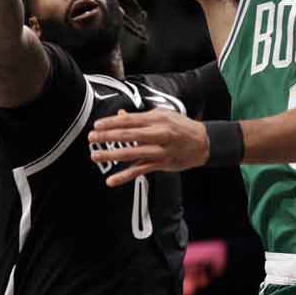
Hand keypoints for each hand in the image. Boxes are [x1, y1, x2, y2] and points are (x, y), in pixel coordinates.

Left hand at [88, 109, 209, 186]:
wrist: (204, 143)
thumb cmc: (181, 126)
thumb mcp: (163, 115)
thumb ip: (141, 117)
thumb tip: (120, 115)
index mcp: (157, 119)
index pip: (130, 120)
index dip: (112, 122)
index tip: (97, 125)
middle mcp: (159, 133)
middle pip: (130, 135)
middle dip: (109, 136)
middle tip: (92, 138)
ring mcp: (160, 150)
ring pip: (133, 153)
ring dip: (113, 155)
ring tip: (96, 156)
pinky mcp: (161, 164)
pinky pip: (140, 171)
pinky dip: (125, 176)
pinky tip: (112, 180)